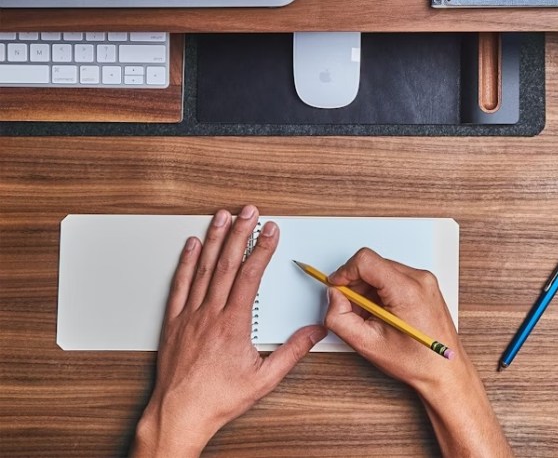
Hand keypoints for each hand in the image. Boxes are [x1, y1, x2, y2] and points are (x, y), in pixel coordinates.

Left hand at [132, 206, 326, 457]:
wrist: (179, 414)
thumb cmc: (218, 399)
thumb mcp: (264, 379)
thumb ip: (292, 352)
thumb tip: (315, 332)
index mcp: (233, 324)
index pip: (250, 276)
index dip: (262, 249)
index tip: (270, 230)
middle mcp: (209, 315)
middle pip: (227, 264)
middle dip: (240, 233)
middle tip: (248, 212)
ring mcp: (189, 316)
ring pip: (203, 269)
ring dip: (215, 239)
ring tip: (222, 216)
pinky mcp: (174, 323)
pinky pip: (180, 285)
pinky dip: (187, 262)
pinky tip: (192, 246)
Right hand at [325, 248, 510, 456]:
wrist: (444, 370)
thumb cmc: (415, 361)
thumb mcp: (367, 344)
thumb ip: (340, 318)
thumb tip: (334, 296)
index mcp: (406, 290)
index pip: (366, 260)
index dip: (345, 272)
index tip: (337, 287)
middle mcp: (419, 279)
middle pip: (373, 265)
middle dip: (356, 286)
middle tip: (355, 312)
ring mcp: (425, 280)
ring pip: (382, 270)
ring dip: (369, 290)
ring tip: (372, 318)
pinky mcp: (425, 285)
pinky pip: (394, 278)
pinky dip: (382, 292)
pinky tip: (384, 315)